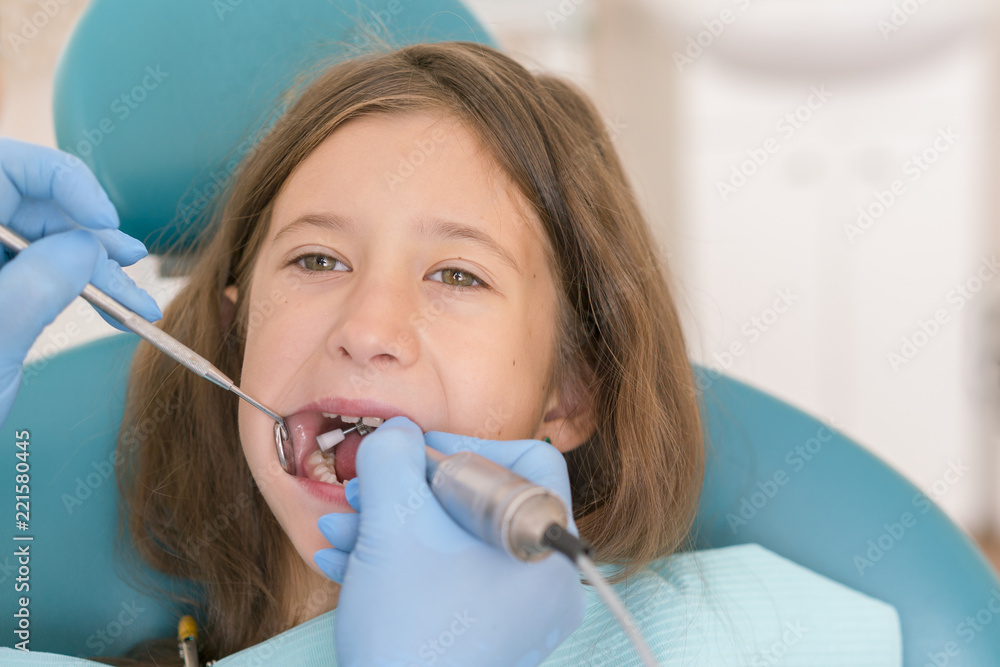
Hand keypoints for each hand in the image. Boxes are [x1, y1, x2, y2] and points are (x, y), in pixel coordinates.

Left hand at [0, 138, 161, 427]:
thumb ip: (41, 282)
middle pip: (32, 206)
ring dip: (97, 270)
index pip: (7, 166)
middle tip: (132, 263)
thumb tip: (89, 246)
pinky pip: (41, 275)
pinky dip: (81, 290)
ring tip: (138, 299)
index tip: (104, 219)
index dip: (62, 180)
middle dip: (90, 236)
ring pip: (45, 243)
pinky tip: (116, 307)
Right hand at [315, 417, 585, 666]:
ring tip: (340, 527)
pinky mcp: (483, 638)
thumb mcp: (392, 525)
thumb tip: (400, 432)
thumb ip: (394, 458)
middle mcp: (543, 585)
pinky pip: (448, 578)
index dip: (467, 445)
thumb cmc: (407, 633)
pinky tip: (345, 557)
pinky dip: (401, 563)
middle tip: (365, 490)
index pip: (528, 462)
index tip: (416, 454)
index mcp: (545, 550)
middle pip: (481, 502)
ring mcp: (515, 616)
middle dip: (409, 490)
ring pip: (454, 541)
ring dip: (391, 525)